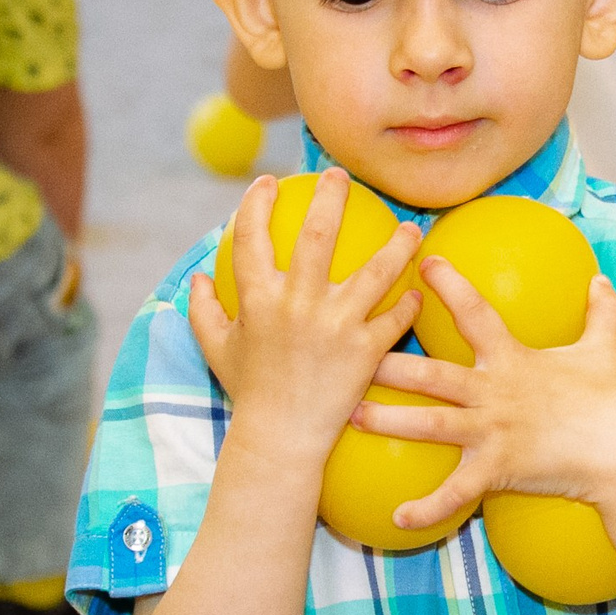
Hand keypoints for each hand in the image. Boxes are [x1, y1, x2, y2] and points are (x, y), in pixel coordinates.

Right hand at [186, 171, 422, 458]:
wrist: (281, 439)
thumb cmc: (250, 391)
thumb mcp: (217, 349)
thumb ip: (203, 310)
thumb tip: (196, 278)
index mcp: (258, 299)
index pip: (253, 236)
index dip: (257, 203)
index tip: (269, 183)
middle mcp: (298, 304)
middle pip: (319, 234)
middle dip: (332, 196)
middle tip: (341, 176)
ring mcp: (335, 326)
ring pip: (376, 272)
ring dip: (397, 245)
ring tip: (409, 228)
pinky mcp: (366, 351)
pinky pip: (395, 318)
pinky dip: (410, 304)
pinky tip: (418, 292)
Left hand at [355, 261, 615, 532]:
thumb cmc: (610, 400)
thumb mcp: (604, 349)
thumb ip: (601, 312)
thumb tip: (602, 278)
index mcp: (512, 358)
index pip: (475, 311)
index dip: (449, 285)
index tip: (422, 263)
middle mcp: (494, 391)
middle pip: (431, 373)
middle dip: (387, 363)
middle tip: (348, 353)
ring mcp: (493, 431)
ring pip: (429, 425)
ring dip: (387, 422)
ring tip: (351, 418)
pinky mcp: (498, 468)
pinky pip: (457, 492)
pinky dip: (427, 508)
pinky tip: (398, 519)